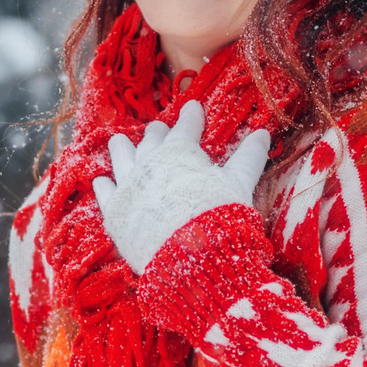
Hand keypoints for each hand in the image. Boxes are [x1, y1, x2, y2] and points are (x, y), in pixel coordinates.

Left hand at [91, 100, 270, 275]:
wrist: (191, 258)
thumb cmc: (219, 216)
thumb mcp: (238, 184)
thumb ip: (248, 157)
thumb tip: (264, 133)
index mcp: (179, 151)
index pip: (186, 126)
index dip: (191, 117)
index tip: (193, 108)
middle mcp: (149, 162)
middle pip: (152, 140)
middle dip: (159, 134)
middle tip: (163, 131)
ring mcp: (129, 185)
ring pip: (121, 157)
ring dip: (124, 148)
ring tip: (121, 142)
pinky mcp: (114, 212)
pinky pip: (104, 192)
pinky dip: (104, 184)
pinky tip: (102, 180)